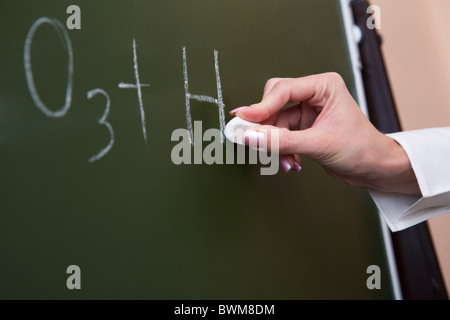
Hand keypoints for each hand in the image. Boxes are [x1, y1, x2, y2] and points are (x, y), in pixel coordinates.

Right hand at [230, 73, 420, 194]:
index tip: (243, 119)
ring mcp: (307, 111)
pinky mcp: (304, 127)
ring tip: (286, 161)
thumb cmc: (361, 149)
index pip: (283, 90)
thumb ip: (282, 141)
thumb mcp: (319, 144)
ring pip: (275, 123)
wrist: (375, 169)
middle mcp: (314, 95)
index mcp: (324, 86)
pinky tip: (292, 162)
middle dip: (267, 125)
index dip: (261, 106)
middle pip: (274, 102)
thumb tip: (251, 136)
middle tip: (253, 139)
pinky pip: (281, 135)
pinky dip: (282, 150)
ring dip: (276, 144)